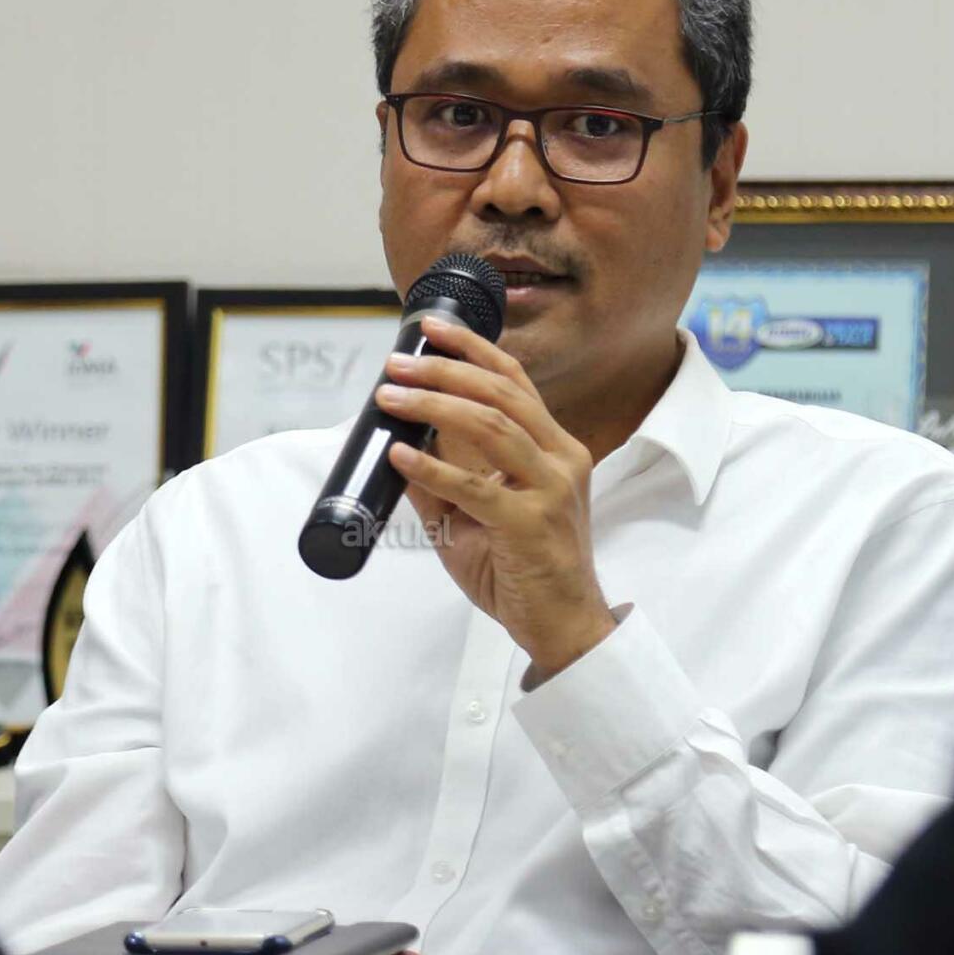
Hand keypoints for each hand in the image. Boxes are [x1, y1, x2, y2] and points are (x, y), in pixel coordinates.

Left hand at [377, 314, 618, 681]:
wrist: (561, 626)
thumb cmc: (521, 570)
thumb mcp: (472, 517)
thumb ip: (440, 482)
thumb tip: (395, 447)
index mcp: (553, 449)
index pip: (514, 381)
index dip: (473, 349)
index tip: (431, 328)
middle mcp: (560, 458)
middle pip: (502, 392)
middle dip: (445, 369)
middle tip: (396, 364)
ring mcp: (550, 489)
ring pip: (492, 426)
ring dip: (434, 405)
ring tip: (392, 397)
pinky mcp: (531, 524)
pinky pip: (475, 487)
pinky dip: (432, 467)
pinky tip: (401, 454)